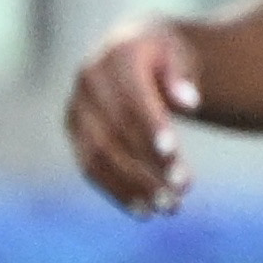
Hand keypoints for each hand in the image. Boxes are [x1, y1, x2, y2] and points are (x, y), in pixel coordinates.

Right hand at [64, 18, 202, 214]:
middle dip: (148, 164)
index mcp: (117, 55)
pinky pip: (89, 167)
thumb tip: (189, 103)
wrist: (129, 51)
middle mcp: (89, 81)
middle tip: (182, 191)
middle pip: (115, 131)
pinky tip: (144, 211)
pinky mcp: (73, 132)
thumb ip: (182, 75)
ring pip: (98, 155)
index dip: (150, 126)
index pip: (131, 97)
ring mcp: (76, 108)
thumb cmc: (164, 57)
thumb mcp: (180, 55)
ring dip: (132, 185)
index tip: (173, 155)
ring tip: (168, 207)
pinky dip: (116, 191)